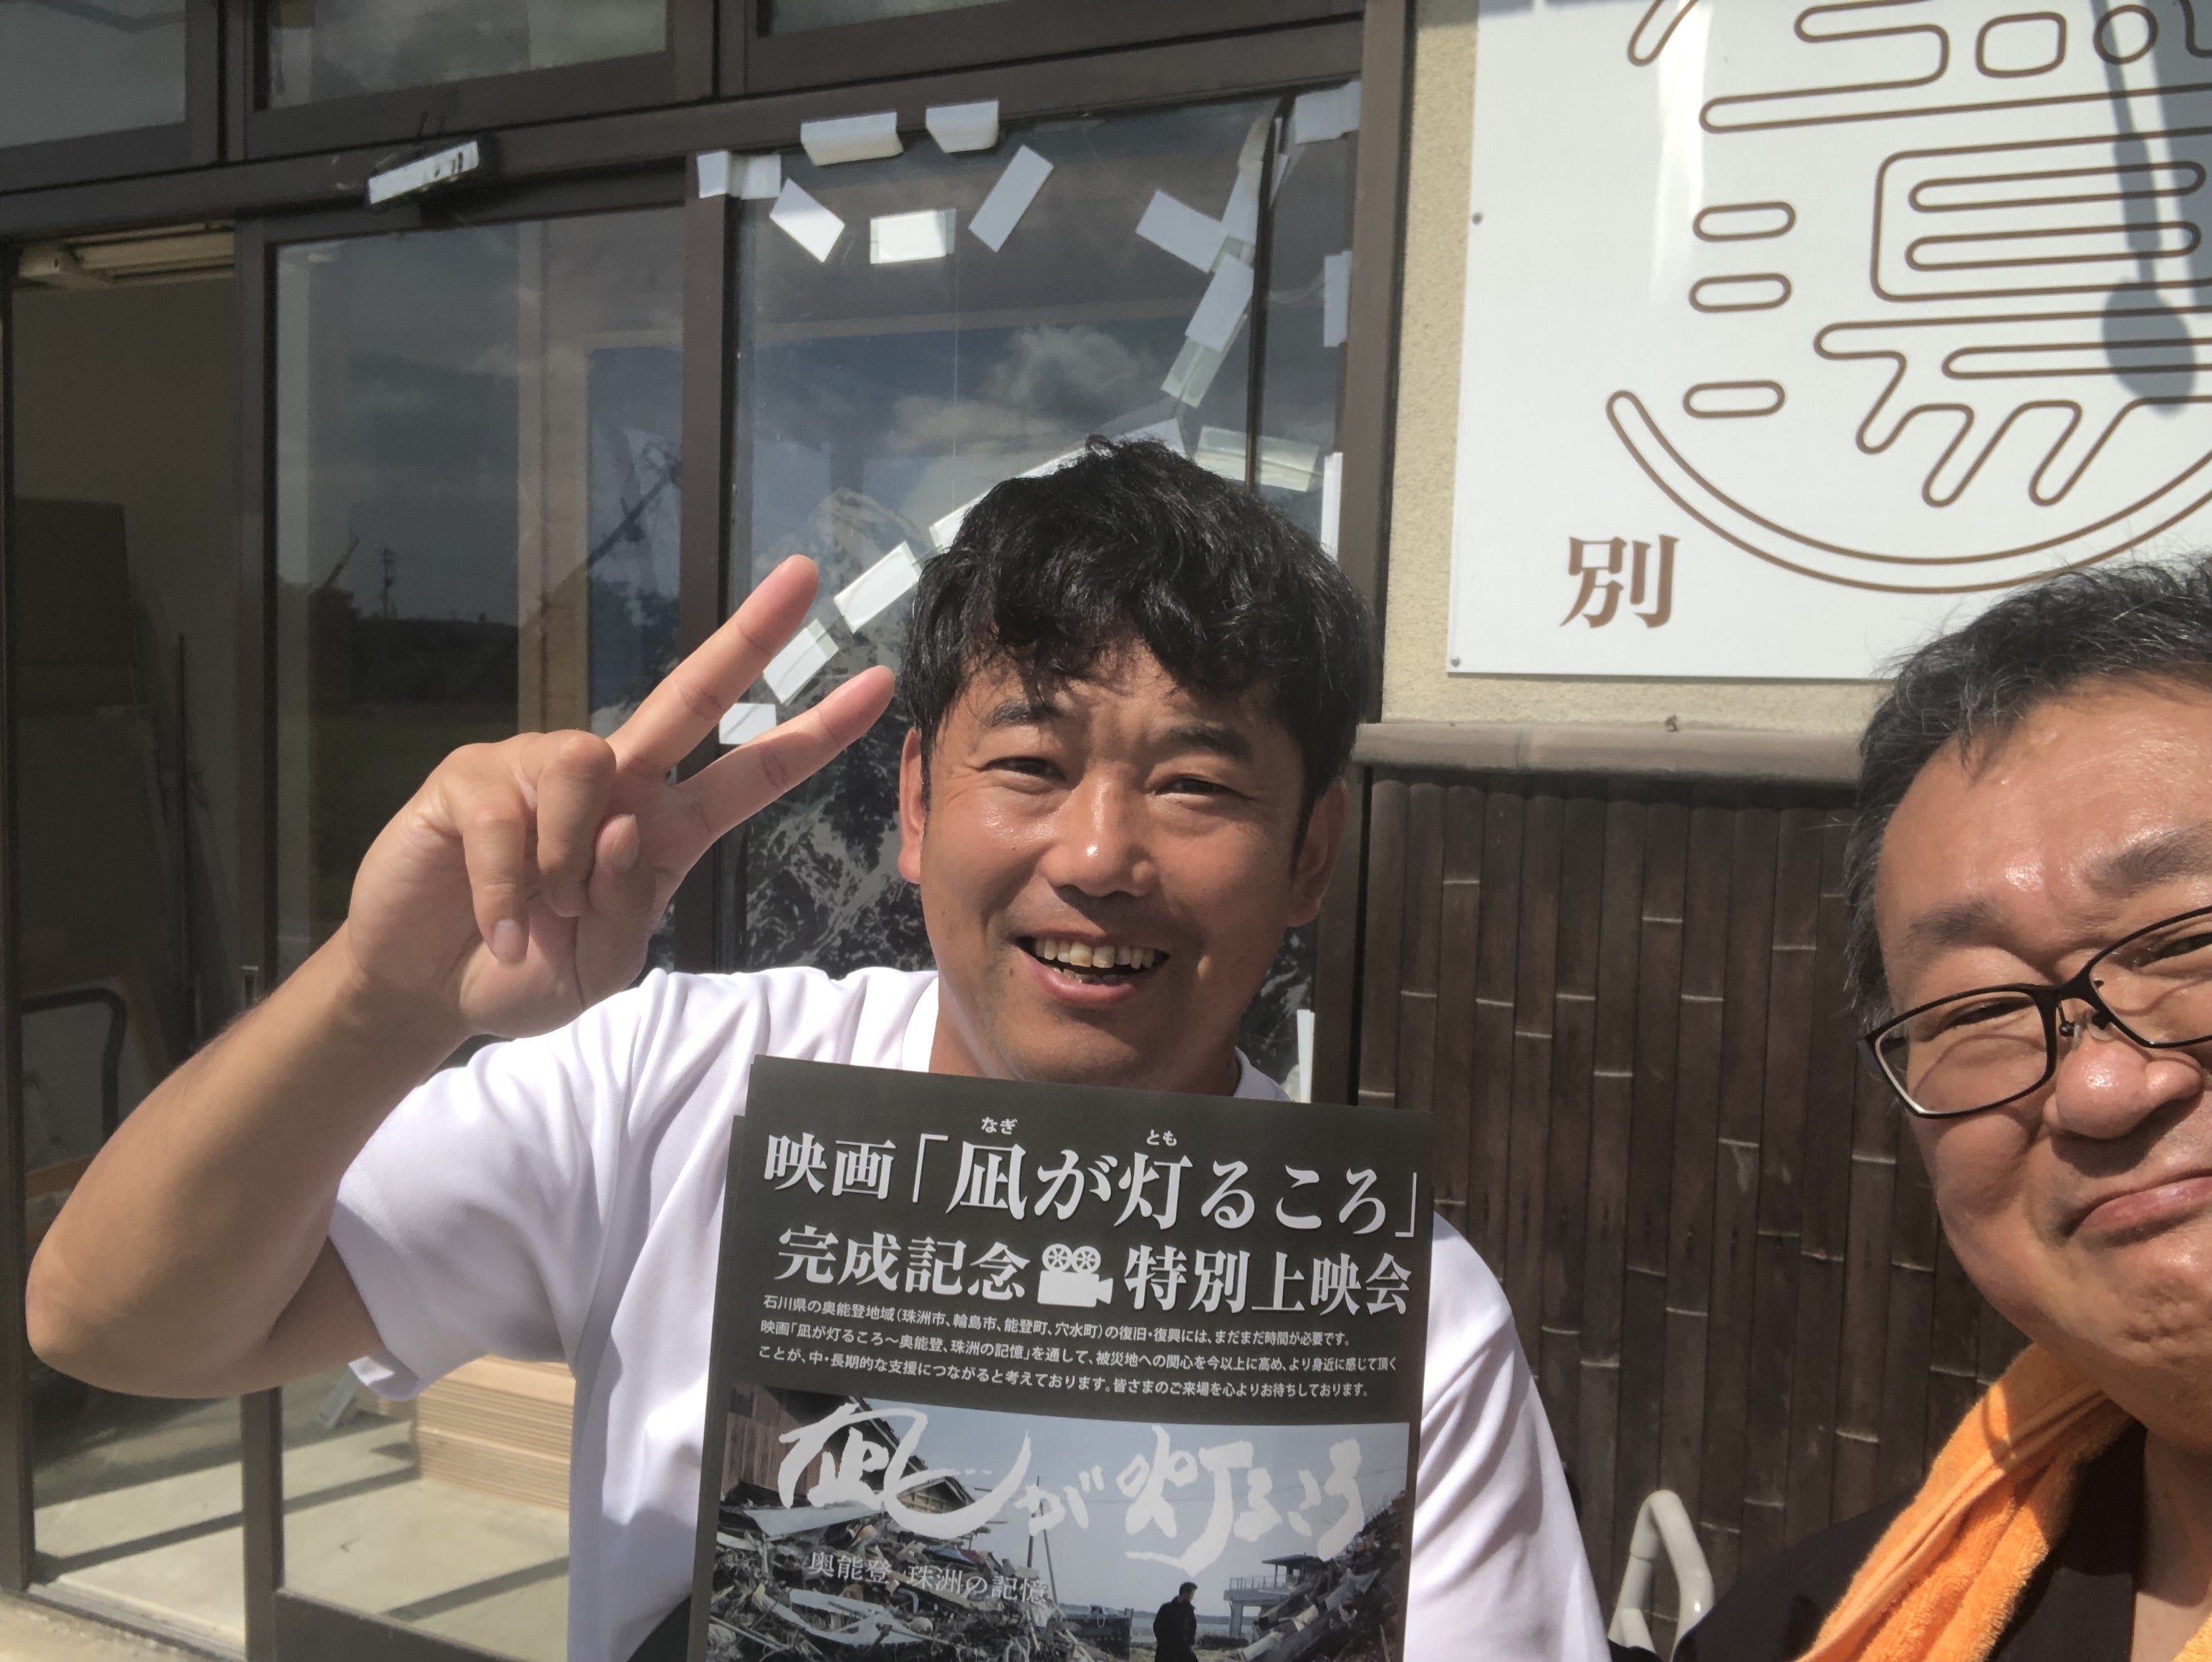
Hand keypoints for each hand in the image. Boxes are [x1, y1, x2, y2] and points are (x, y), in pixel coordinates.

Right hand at [342, 556, 893, 1037]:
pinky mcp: (473, 776)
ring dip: (568, 863)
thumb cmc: (523, 973)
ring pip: (590, 766)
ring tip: (541, 914)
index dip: (814, 732)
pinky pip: (511, 817)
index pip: (751, 773)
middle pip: (690, 695)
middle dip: (750, 636)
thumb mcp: (602, 965)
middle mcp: (612, 782)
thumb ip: (629, 906)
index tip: (876, 685)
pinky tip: (496, 926)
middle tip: (805, 578)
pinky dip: (508, 890)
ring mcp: (539, 768)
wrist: (429, 989)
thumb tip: (626, 822)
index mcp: (662, 830)